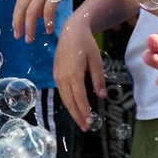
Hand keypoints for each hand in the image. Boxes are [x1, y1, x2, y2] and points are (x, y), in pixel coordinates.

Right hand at [51, 9, 105, 130]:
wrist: (71, 31)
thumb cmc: (86, 44)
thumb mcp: (96, 60)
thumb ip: (98, 79)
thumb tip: (101, 97)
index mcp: (73, 73)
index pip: (79, 97)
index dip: (84, 110)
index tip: (90, 121)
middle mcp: (62, 76)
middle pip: (69, 101)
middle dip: (77, 115)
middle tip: (86, 127)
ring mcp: (57, 76)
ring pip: (64, 98)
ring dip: (72, 111)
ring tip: (81, 121)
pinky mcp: (56, 74)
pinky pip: (62, 92)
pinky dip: (68, 102)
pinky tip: (75, 108)